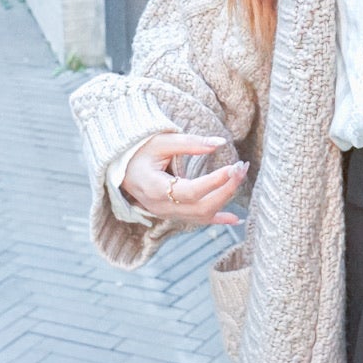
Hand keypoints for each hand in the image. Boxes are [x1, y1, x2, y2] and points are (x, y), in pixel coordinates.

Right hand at [121, 133, 248, 224]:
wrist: (120, 167)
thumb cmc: (139, 151)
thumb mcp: (161, 141)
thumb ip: (190, 143)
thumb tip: (219, 143)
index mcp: (154, 188)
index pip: (191, 191)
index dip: (214, 182)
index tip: (233, 167)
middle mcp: (160, 207)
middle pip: (200, 207)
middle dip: (226, 189)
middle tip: (242, 168)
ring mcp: (166, 214)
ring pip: (201, 215)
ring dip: (225, 199)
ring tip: (240, 177)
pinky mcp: (172, 214)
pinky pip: (197, 220)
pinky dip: (218, 219)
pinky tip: (236, 218)